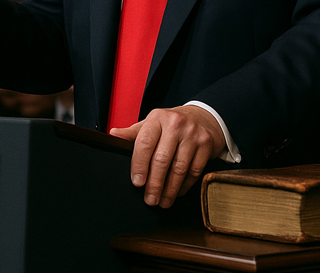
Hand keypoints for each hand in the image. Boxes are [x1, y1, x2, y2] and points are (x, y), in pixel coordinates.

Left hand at [110, 105, 224, 207]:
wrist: (203, 117)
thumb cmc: (172, 123)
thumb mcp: (152, 123)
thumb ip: (133, 132)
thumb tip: (113, 135)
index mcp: (157, 118)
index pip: (144, 143)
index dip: (139, 165)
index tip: (137, 182)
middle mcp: (175, 124)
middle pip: (162, 159)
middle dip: (155, 183)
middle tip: (150, 199)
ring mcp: (193, 135)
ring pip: (179, 168)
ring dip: (169, 189)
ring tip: (163, 202)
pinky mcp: (206, 145)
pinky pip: (194, 171)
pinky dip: (184, 185)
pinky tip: (176, 192)